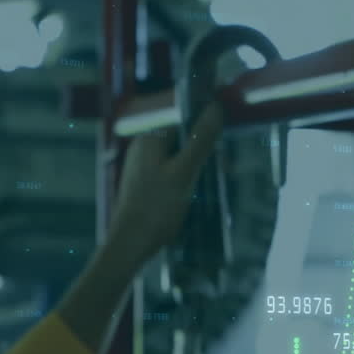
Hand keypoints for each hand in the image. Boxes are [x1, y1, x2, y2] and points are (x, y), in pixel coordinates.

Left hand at [105, 103, 224, 266]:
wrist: (131, 245)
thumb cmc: (157, 207)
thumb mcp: (184, 172)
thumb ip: (201, 140)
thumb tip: (216, 108)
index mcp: (149, 139)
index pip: (183, 122)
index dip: (204, 133)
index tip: (222, 152)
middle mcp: (142, 149)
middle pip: (181, 141)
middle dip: (202, 153)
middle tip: (222, 171)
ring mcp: (142, 168)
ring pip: (177, 160)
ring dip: (195, 170)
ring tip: (208, 187)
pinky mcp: (144, 186)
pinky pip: (170, 175)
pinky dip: (184, 182)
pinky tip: (192, 197)